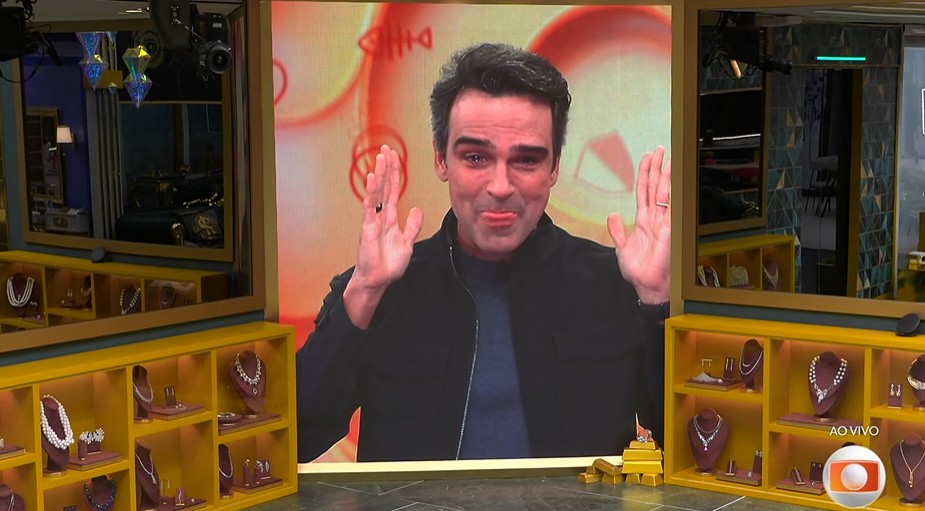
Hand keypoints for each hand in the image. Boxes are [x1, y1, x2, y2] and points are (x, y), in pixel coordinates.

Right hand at [344, 145, 423, 327]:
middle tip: (386, 149)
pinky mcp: (368, 228)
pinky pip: (370, 206)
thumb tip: (417, 209)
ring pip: (377, 192)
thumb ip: (412, 226)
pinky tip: (373, 178)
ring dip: (379, 174)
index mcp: (389, 218)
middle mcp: (380, 216)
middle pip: (384, 187)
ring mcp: (372, 220)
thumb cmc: (388, 264)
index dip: (394, 174)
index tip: (394, 158)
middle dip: (386, 168)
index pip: (392, 191)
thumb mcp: (407, 242)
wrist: (378, 280)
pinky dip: (372, 192)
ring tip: (380, 157)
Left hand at [607, 146, 670, 303]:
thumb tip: (612, 216)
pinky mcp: (670, 229)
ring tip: (667, 157)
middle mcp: (655, 219)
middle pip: (656, 187)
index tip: (647, 158)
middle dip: (657, 168)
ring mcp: (664, 222)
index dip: (646, 174)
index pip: (645, 191)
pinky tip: (675, 180)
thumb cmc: (638, 271)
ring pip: (664, 193)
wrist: (646, 285)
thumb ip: (617, 231)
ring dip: (665, 175)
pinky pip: (672, 207)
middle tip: (660, 150)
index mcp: (644, 221)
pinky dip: (674, 193)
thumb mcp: (622, 247)